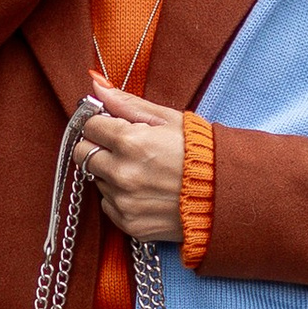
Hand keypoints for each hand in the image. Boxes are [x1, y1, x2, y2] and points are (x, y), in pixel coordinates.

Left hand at [73, 78, 190, 244]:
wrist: (224, 195)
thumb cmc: (201, 152)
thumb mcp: (168, 119)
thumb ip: (127, 103)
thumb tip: (97, 85)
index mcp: (130, 141)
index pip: (88, 126)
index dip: (100, 123)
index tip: (111, 126)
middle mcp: (122, 173)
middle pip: (83, 154)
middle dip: (97, 147)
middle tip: (122, 148)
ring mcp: (124, 201)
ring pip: (96, 180)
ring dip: (110, 173)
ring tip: (142, 171)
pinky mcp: (129, 223)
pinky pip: (108, 204)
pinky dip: (120, 197)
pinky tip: (144, 191)